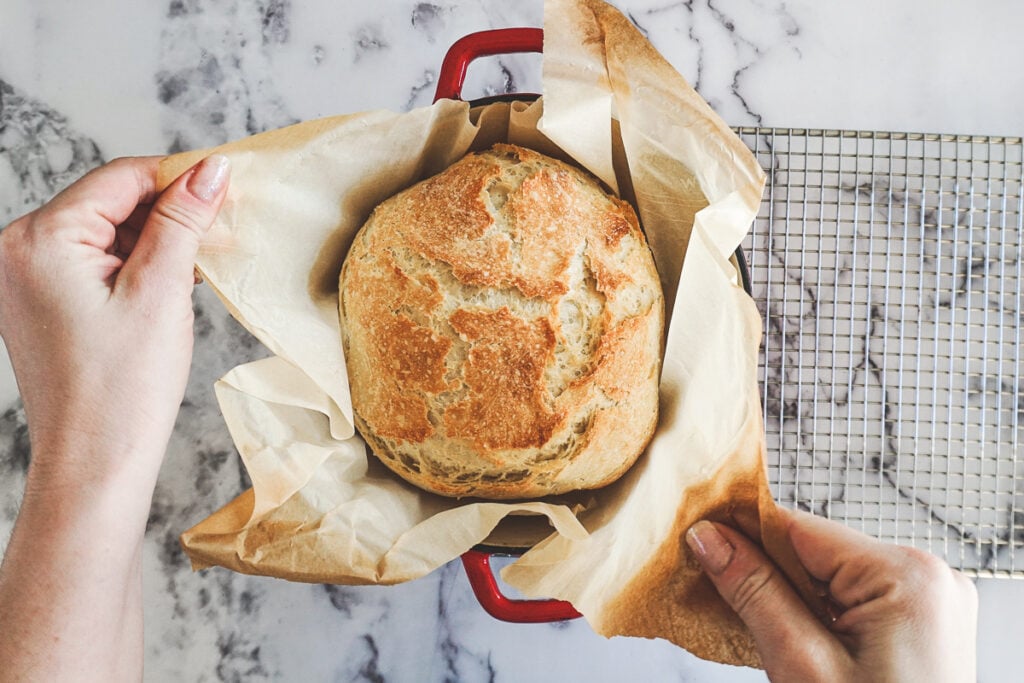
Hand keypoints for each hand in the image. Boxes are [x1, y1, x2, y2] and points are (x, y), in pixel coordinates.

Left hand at [0, 154, 228, 489]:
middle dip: (168, 210)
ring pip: (105, 231)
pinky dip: (135, 263)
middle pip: (110, 202)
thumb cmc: (123, 388)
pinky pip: (94, 261)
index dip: (179, 177)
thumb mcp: (161, 291)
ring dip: (156, 238)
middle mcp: (18, 249)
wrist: (95, 462)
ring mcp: (24, 277)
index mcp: (39, 239)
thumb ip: (182, 221)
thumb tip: (211, 169)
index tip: (228, 184)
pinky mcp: (40, 301)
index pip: (120, 178)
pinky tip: (173, 280)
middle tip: (222, 227)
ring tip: (202, 260)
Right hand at [686, 508, 976, 681]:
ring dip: (786, 597)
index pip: (798, 527)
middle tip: (712, 592)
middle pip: (813, 552)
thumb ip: (756, 592)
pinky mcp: (920, 625)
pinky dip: (816, 615)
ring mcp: (927, 602)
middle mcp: (926, 577)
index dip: (740, 532)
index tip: (695, 539)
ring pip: (829, 577)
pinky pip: (853, 600)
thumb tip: (711, 539)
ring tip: (753, 626)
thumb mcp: (804, 666)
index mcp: (906, 575)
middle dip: (763, 572)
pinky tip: (790, 636)